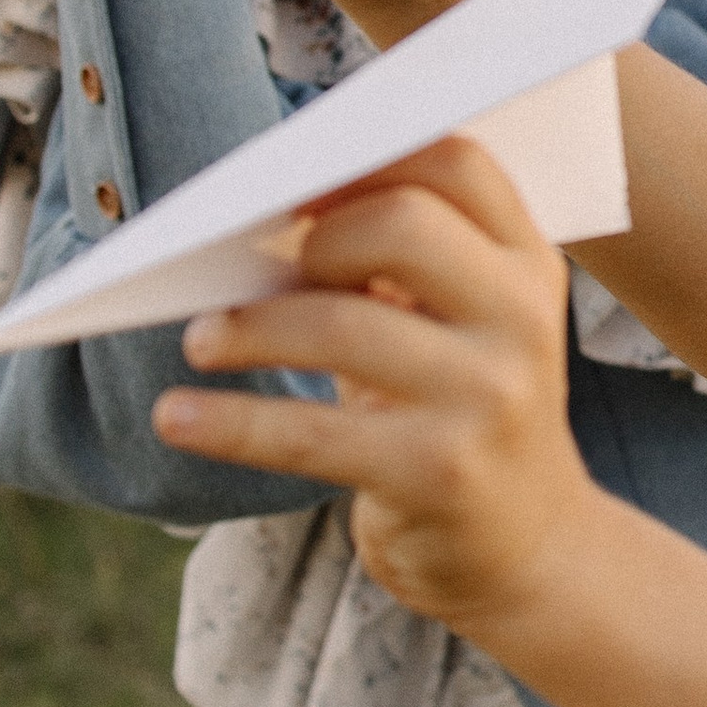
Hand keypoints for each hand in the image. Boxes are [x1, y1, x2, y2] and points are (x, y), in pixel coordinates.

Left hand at [156, 140, 595, 648]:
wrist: (531, 551)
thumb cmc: (462, 414)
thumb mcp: (462, 326)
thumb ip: (403, 261)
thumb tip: (268, 212)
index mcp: (526, 265)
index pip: (458, 163)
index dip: (366, 155)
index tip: (296, 181)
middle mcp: (520, 321)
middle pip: (403, 225)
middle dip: (313, 240)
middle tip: (261, 274)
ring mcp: (488, 398)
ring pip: (341, 325)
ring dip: (248, 329)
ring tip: (201, 341)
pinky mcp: (439, 475)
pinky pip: (307, 435)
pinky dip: (227, 422)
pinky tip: (176, 416)